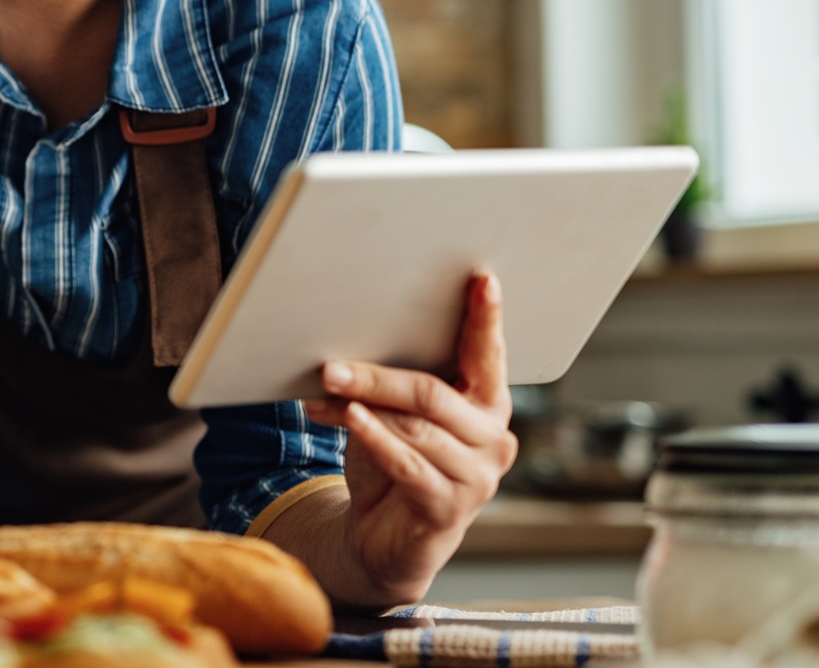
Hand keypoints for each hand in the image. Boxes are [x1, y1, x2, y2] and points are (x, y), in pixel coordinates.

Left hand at [302, 272, 518, 604]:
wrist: (385, 538)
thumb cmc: (393, 459)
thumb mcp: (396, 413)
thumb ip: (395, 380)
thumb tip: (348, 333)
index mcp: (488, 404)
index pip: (490, 355)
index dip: (486, 318)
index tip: (481, 279)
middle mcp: (493, 438)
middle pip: (433, 393)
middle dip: (378, 376)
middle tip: (331, 364)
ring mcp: (477, 477)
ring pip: (416, 427)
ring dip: (363, 404)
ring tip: (325, 386)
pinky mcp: (449, 509)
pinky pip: (407, 463)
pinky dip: (374, 438)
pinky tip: (349, 418)